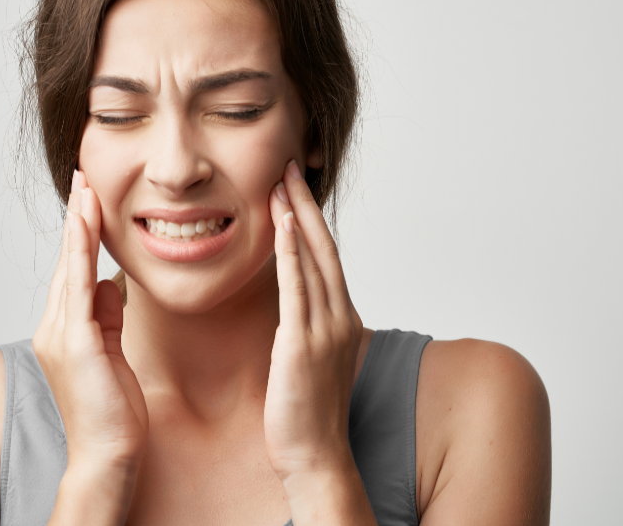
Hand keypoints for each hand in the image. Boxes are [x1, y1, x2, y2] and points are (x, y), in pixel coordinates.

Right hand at [33, 170, 148, 482]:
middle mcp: (56, 326)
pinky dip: (82, 254)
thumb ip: (108, 315)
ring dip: (79, 226)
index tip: (89, 199)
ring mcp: (61, 334)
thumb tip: (109, 282)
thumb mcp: (113, 349)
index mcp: (67, 328)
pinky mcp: (75, 344)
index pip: (74, 270)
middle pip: (67, 261)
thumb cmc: (114, 406)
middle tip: (84, 178)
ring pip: (69, 267)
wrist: (109, 450)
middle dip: (77, 218)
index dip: (81, 234)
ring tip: (86, 189)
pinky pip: (78, 288)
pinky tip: (88, 227)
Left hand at [264, 160, 363, 482]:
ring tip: (281, 181)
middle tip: (289, 166)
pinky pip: (298, 288)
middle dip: (306, 204)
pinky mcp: (303, 343)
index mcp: (341, 318)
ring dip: (297, 215)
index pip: (326, 256)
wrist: (315, 456)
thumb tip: (292, 305)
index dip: (311, 219)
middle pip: (324, 246)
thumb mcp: (312, 359)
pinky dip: (293, 252)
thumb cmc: (309, 413)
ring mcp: (325, 329)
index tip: (294, 188)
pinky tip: (284, 223)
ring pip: (313, 258)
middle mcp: (339, 316)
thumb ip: (306, 326)